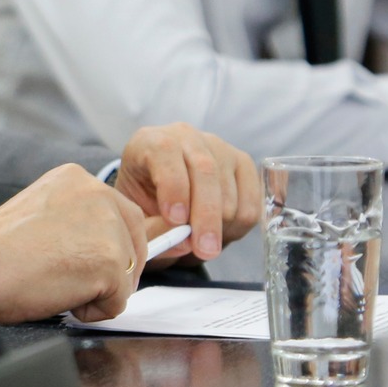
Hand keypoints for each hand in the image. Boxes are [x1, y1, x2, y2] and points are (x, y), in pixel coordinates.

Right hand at [0, 165, 146, 324]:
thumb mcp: (44, 213)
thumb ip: (79, 219)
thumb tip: (107, 247)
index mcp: (78, 178)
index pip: (123, 216)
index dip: (108, 249)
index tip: (79, 262)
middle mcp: (98, 192)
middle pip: (136, 244)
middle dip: (113, 271)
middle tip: (67, 277)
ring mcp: (108, 225)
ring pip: (128, 275)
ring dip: (98, 291)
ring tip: (56, 281)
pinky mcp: (111, 260)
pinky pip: (119, 302)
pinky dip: (93, 310)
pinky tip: (60, 294)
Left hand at [111, 123, 261, 262]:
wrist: (160, 193)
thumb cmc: (143, 204)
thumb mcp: (136, 217)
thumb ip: (153, 231)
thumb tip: (186, 242)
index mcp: (150, 141)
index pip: (165, 152)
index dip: (173, 186)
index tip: (175, 220)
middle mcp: (186, 137)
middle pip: (205, 171)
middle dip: (205, 216)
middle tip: (203, 249)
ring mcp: (219, 147)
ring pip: (230, 192)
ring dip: (220, 227)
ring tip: (202, 243)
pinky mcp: (243, 164)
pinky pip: (251, 203)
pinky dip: (238, 227)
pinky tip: (220, 234)